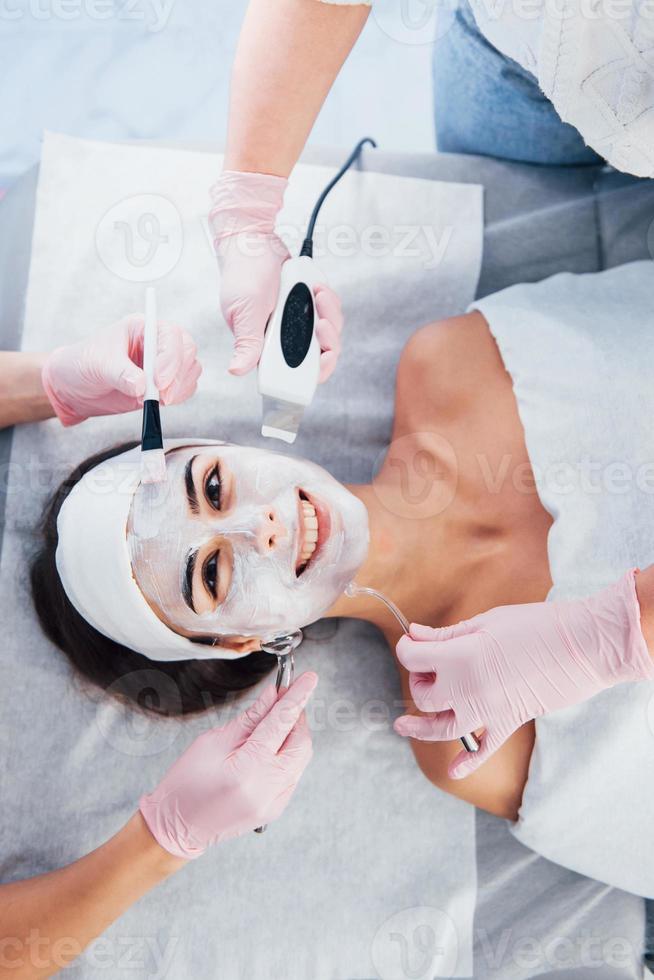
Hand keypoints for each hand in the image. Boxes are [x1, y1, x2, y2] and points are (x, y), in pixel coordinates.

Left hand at [42, 315, 200, 425]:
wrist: (75, 387)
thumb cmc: (83, 364)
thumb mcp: (98, 364)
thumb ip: (121, 374)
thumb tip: (142, 387)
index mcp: (142, 327)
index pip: (170, 335)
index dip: (170, 357)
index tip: (158, 381)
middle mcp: (157, 342)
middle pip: (187, 350)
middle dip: (178, 375)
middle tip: (162, 396)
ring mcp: (163, 363)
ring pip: (190, 369)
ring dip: (180, 387)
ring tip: (154, 400)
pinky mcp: (165, 383)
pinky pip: (185, 388)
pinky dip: (178, 397)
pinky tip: (159, 403)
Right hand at [139, 672, 316, 858]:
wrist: (177, 830)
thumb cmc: (185, 784)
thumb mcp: (212, 742)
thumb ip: (249, 719)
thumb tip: (273, 696)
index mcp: (247, 769)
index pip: (281, 724)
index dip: (297, 697)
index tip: (309, 678)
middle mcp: (266, 789)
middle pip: (300, 743)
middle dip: (297, 717)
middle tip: (285, 698)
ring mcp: (274, 804)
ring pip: (300, 759)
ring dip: (294, 736)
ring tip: (275, 722)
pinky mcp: (275, 810)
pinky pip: (293, 775)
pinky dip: (288, 756)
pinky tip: (270, 748)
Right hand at [210, 170, 342, 380]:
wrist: (254, 242)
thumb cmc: (243, 275)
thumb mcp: (244, 312)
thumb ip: (247, 343)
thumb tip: (236, 370)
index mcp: (264, 347)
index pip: (295, 372)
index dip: (316, 369)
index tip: (325, 354)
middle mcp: (282, 338)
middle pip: (319, 354)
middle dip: (327, 338)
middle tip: (322, 321)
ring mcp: (297, 322)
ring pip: (328, 333)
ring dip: (329, 314)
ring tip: (318, 294)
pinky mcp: (306, 307)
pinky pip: (329, 312)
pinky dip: (329, 301)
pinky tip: (318, 288)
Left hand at [394, 571, 653, 778]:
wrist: (581, 645)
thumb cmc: (534, 625)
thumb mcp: (484, 621)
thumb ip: (446, 634)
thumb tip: (414, 634)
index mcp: (459, 657)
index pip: (413, 659)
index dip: (407, 647)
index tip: (412, 641)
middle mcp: (467, 689)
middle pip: (425, 695)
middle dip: (420, 681)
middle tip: (428, 667)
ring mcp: (488, 710)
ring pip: (443, 728)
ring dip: (421, 727)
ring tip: (402, 725)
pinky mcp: (509, 722)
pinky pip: (484, 749)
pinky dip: (467, 763)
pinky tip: (454, 771)